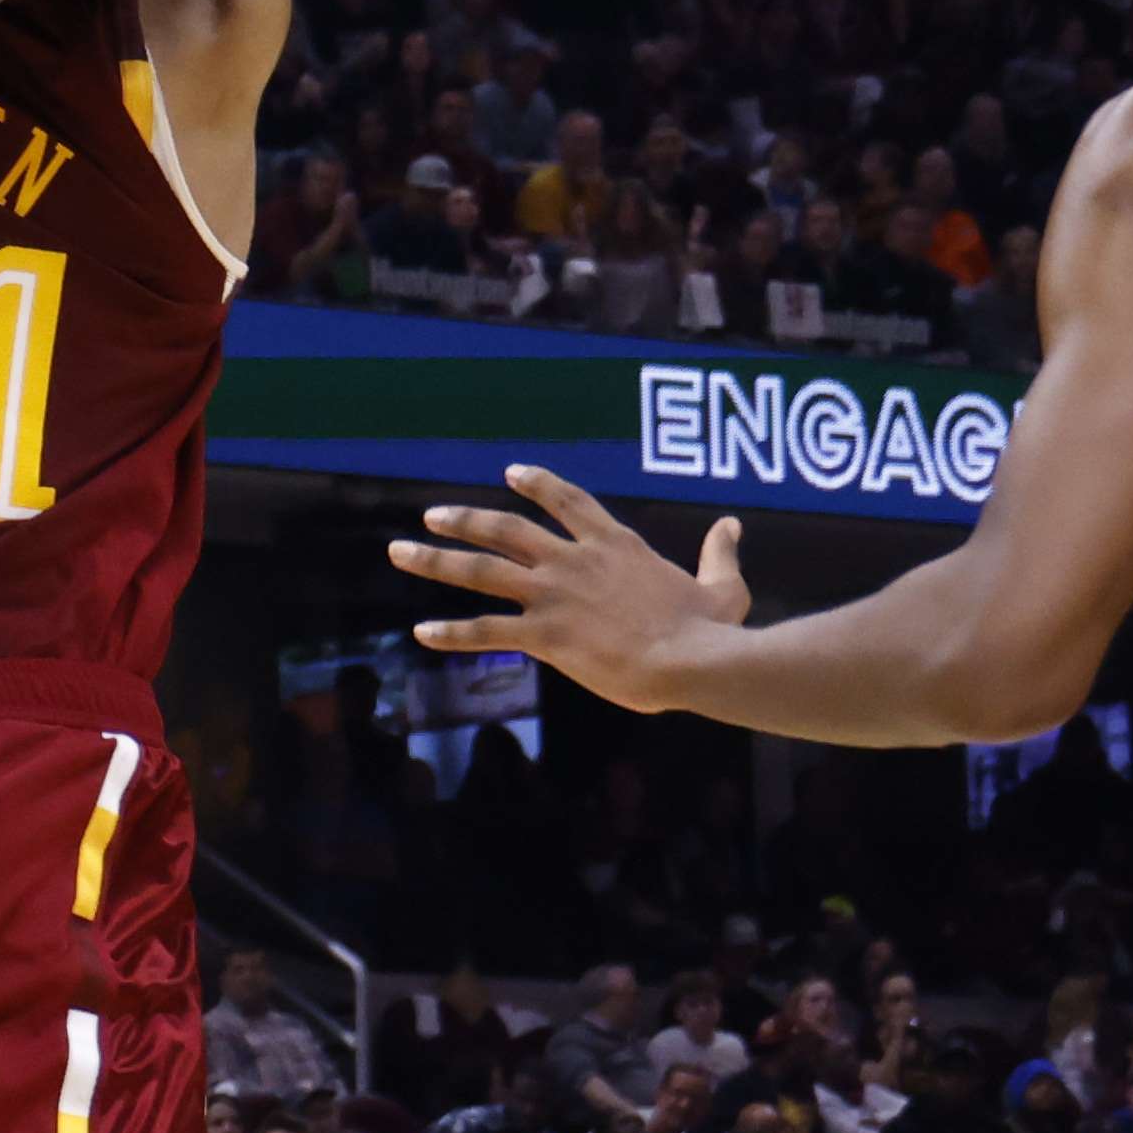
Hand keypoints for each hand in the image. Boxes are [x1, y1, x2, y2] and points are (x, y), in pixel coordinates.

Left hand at [389, 469, 750, 709]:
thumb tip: (733, 525)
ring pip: (482, 570)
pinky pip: (486, 632)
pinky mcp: (544, 635)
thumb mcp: (724, 588)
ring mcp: (555, 595)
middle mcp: (575, 561)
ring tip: (399, 552)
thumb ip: (722, 553)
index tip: (511, 473)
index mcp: (615, 545)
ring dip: (437, 560)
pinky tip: (421, 634)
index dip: (538, 485)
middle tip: (430, 514)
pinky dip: (451, 633)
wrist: (692, 660)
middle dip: (464, 520)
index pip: (568, 502)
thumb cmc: (712, 631)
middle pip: (506, 530)